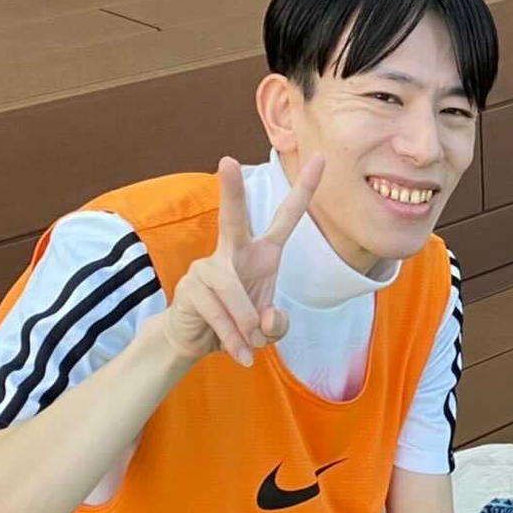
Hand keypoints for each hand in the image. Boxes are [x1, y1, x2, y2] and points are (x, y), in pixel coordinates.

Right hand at [161, 154, 323, 365]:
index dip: (305, 188)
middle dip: (230, 191)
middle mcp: (233, 251)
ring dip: (248, 326)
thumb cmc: (239, 322)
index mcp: (262, 252)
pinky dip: (233, 340)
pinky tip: (240, 355)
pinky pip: (218, 314)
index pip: (286, 216)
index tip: (321, 158)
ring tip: (253, 346)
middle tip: (226, 160)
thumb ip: (277, 325)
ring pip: (233, 292)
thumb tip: (266, 321)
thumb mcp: (268, 327)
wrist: (197, 342)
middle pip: (232, 218)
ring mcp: (207, 267)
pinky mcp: (191, 289)